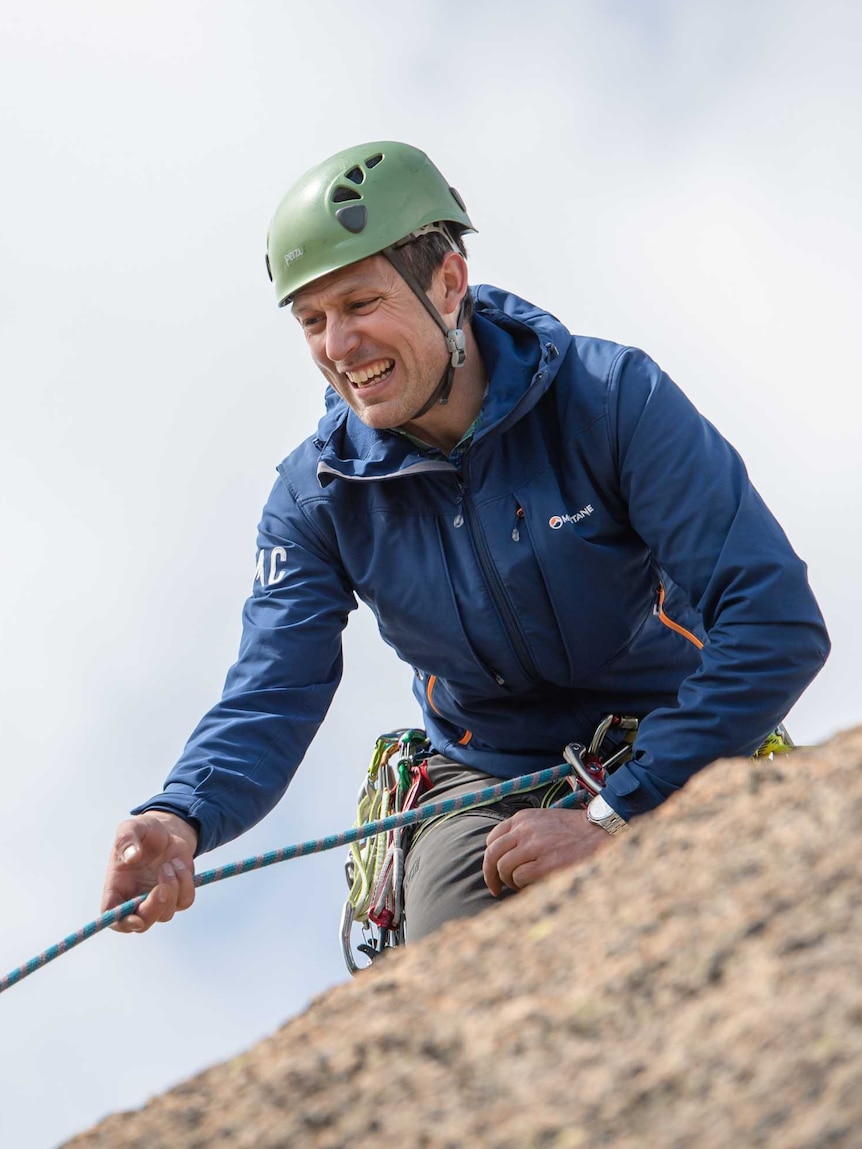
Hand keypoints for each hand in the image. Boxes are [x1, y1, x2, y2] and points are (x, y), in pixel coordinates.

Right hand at [101, 812, 198, 932]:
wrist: (167, 830)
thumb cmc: (143, 831)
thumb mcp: (131, 827)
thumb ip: (126, 839)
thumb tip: (132, 856)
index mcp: (117, 889)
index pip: (114, 918)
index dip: (123, 924)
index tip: (136, 920)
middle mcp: (135, 899)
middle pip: (143, 924)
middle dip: (154, 909)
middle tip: (163, 887)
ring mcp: (157, 900)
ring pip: (166, 914)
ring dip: (172, 888)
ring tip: (168, 864)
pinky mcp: (177, 895)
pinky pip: (185, 901)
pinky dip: (186, 883)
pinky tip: (178, 864)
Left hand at [482, 806, 607, 895]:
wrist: (599, 832)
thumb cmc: (573, 830)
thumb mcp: (544, 821)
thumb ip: (523, 833)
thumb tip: (505, 857)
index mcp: (523, 818)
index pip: (493, 839)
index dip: (490, 858)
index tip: (493, 869)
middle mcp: (524, 830)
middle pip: (493, 854)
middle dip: (490, 875)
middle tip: (495, 888)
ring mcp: (533, 846)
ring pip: (504, 868)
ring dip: (509, 881)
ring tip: (520, 886)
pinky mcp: (545, 864)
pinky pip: (519, 878)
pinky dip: (521, 886)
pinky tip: (531, 886)